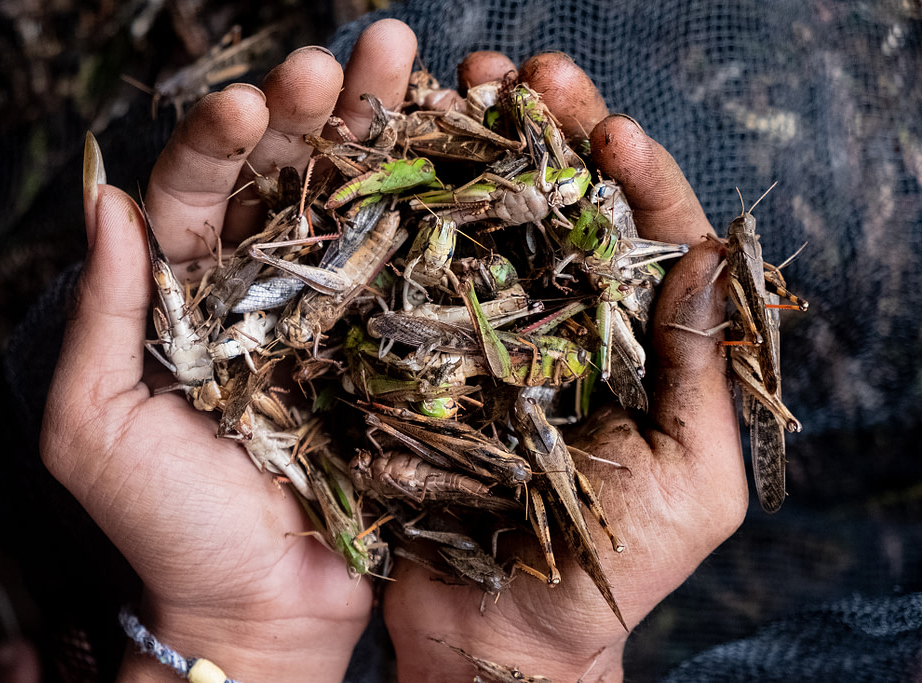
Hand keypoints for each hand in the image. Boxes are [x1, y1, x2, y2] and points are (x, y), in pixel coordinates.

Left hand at [40, 20, 418, 682]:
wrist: (264, 607)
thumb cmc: (168, 528)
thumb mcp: (96, 426)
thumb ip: (102, 314)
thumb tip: (105, 199)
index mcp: (185, 295)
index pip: (199, 191)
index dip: (221, 138)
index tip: (251, 100)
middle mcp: (259, 287)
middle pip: (284, 177)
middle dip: (313, 110)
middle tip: (353, 53)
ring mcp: (331, 311)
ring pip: (351, 201)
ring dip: (376, 129)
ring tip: (407, 61)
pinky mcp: (389, 343)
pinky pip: (408, 262)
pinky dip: (428, 200)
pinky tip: (449, 140)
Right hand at [382, 52, 745, 681]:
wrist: (498, 637)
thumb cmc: (607, 570)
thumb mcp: (692, 482)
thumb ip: (703, 371)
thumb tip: (711, 252)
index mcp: (640, 344)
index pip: (649, 237)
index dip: (634, 173)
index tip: (609, 124)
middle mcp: (564, 323)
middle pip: (564, 210)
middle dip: (549, 135)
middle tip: (524, 70)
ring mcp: (490, 336)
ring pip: (490, 226)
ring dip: (476, 154)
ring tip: (460, 85)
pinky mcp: (425, 358)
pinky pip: (421, 278)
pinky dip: (411, 219)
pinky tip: (396, 163)